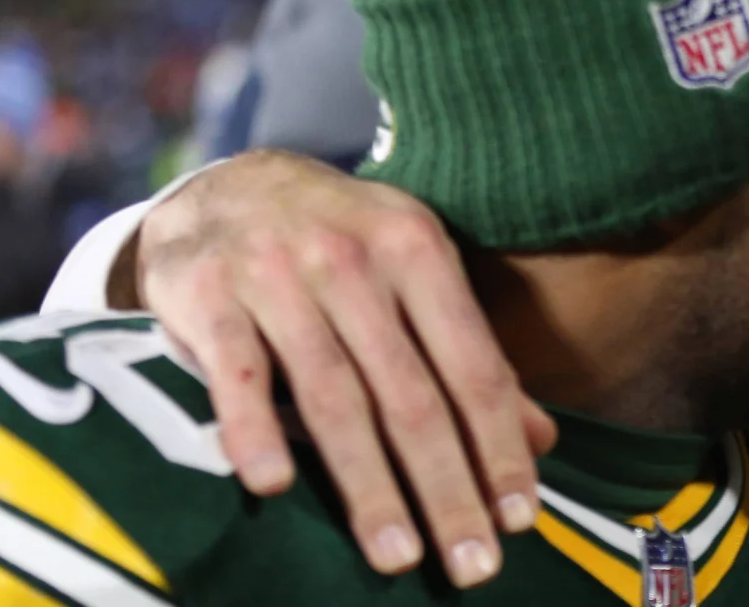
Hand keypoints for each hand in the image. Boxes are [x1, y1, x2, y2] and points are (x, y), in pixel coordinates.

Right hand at [129, 150, 556, 587]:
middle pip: (412, 396)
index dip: (498, 447)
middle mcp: (355, 260)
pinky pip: (238, 374)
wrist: (225, 183)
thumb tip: (541, 440)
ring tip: (396, 555)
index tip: (519, 519)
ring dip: (368, 485)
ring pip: (334, 399)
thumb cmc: (340, 242)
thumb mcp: (414, 271)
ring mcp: (279, 276)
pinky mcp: (208, 295)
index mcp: (418, 249)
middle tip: (472, 565)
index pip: (473, 366)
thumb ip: (470, 353)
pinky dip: (255, 429)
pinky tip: (276, 486)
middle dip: (447, 489)